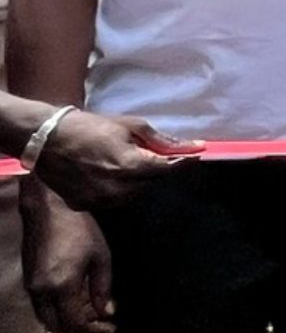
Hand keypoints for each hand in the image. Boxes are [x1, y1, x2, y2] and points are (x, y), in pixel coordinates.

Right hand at [23, 193, 114, 332]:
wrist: (49, 208)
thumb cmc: (80, 229)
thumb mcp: (101, 258)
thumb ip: (102, 289)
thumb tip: (104, 313)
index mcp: (60, 286)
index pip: (74, 323)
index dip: (93, 330)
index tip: (110, 329)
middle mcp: (41, 289)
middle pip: (56, 325)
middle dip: (79, 329)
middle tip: (101, 324)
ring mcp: (31, 284)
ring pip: (46, 316)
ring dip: (68, 319)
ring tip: (92, 310)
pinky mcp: (28, 277)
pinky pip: (42, 303)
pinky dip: (59, 308)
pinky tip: (78, 298)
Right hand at [31, 112, 198, 211]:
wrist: (44, 138)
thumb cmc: (89, 127)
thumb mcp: (129, 126)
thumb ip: (162, 140)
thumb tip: (195, 147)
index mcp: (131, 166)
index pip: (168, 170)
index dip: (182, 163)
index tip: (194, 156)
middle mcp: (119, 189)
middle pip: (152, 183)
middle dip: (155, 169)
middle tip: (145, 154)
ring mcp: (101, 201)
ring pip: (134, 194)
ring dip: (136, 181)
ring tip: (120, 162)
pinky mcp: (86, 206)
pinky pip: (112, 200)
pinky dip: (115, 189)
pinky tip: (104, 174)